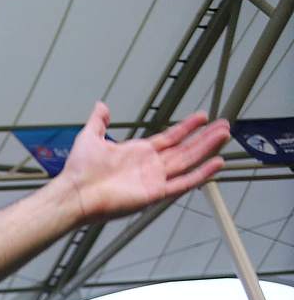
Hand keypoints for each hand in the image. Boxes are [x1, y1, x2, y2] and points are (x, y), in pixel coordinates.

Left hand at [55, 104, 227, 224]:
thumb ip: (99, 122)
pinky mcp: (155, 194)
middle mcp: (149, 166)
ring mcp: (154, 180)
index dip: (186, 128)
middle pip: (184, 149)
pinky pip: (183, 183)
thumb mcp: (90, 138)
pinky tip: (216, 164)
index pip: (169, 138)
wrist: (75, 193)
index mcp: (138, 153)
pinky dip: (201, 174)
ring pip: (188, 162)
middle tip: (223, 125)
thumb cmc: (79, 171)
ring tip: (224, 135)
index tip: (202, 117)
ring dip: (206, 149)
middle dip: (204, 137)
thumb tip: (101, 106)